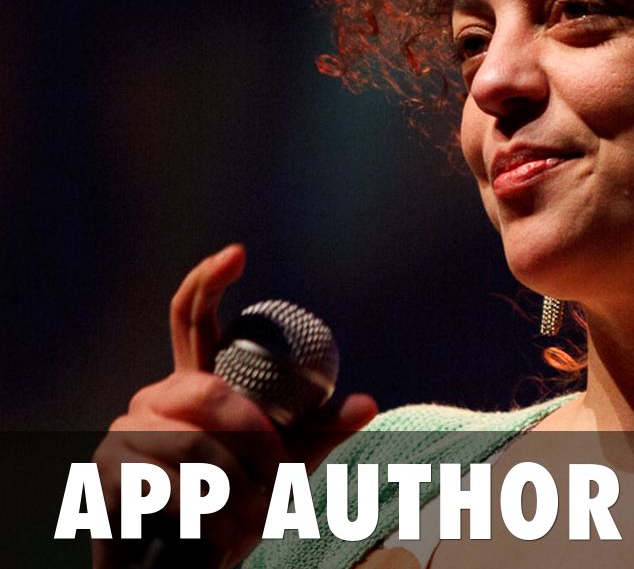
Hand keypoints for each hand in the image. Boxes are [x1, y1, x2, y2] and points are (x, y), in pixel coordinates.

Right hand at [92, 245, 377, 567]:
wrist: (192, 563)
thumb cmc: (236, 506)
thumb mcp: (287, 464)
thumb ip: (319, 430)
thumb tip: (367, 403)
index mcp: (197, 384)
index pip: (193, 317)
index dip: (210, 279)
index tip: (238, 254)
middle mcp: (156, 397)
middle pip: (209, 390)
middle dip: (253, 438)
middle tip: (270, 474)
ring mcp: (125, 432)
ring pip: (194, 443)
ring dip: (234, 487)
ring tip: (245, 514)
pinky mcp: (106, 473)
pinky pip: (166, 483)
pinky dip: (204, 512)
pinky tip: (214, 529)